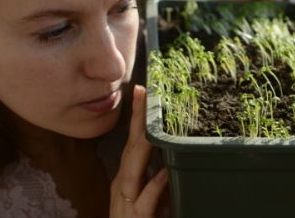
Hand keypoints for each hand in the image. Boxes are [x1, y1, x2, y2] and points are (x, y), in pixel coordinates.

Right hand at [110, 85, 168, 217]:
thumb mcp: (151, 197)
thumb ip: (159, 180)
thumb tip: (171, 160)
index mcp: (127, 178)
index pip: (133, 142)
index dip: (138, 118)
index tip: (143, 94)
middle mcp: (123, 185)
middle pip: (131, 147)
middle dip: (137, 120)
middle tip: (143, 93)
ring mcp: (126, 202)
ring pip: (132, 167)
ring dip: (142, 143)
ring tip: (151, 120)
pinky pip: (145, 200)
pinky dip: (154, 185)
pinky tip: (165, 172)